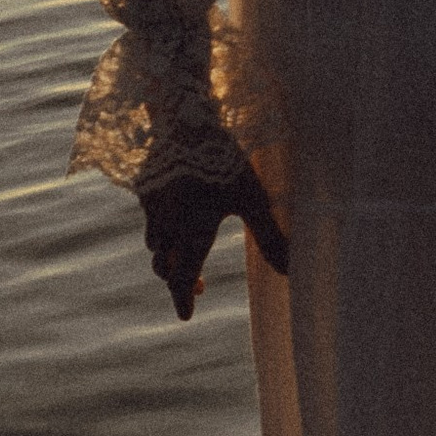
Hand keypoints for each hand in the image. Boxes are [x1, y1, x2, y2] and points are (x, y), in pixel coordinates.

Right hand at [140, 156, 289, 321]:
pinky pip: (150, 217)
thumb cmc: (222, 161)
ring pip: (155, 242)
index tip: (186, 316)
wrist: (182, 119)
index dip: (183, 298)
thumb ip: (270, 236)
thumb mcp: (253, 199)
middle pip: (165, 265)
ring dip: (167, 256)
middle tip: (197, 288)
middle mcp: (166, 225)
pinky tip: (173, 217)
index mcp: (191, 234)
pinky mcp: (145, 186)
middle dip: (178, 280)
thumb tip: (290, 272)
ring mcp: (152, 206)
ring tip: (186, 255)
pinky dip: (160, 228)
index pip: (182, 278)